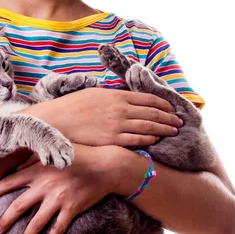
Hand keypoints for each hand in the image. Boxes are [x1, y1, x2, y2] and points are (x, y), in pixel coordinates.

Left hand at [0, 145, 121, 233]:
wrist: (106, 166)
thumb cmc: (81, 154)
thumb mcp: (56, 150)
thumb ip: (35, 156)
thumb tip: (17, 164)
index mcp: (39, 170)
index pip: (10, 181)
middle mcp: (45, 186)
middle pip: (19, 206)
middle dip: (6, 220)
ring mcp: (58, 199)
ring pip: (37, 222)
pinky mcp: (72, 209)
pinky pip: (58, 228)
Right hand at [22, 87, 182, 147]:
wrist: (56, 121)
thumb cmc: (72, 107)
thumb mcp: (93, 94)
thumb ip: (111, 96)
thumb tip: (122, 97)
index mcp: (116, 95)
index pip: (147, 99)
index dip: (163, 104)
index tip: (171, 108)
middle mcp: (120, 109)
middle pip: (152, 113)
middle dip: (168, 117)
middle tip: (179, 121)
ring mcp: (117, 125)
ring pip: (148, 126)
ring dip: (163, 128)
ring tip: (173, 131)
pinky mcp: (112, 140)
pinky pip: (136, 139)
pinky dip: (149, 139)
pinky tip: (155, 139)